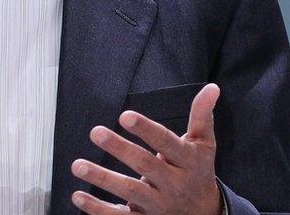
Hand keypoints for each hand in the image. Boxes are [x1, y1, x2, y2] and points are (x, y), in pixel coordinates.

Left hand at [70, 83, 222, 214]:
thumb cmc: (198, 172)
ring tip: (78, 165)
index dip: (146, 129)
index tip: (124, 116)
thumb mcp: (204, 145)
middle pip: (145, 165)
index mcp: (188, 161)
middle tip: (95, 132)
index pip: (166, 142)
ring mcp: (159, 205)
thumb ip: (201, 116)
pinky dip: (97, 209)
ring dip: (102, 178)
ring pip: (130, 191)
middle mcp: (174, 183)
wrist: (206, 214)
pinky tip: (78, 196)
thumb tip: (212, 88)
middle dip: (119, 148)